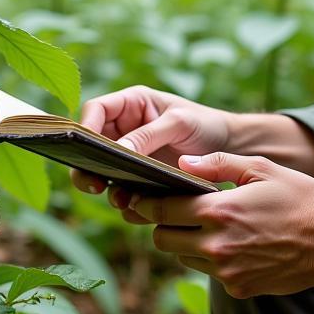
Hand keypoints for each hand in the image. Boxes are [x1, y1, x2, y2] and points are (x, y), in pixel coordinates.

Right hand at [70, 85, 232, 197]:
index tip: (85, 147)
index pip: (95, 110)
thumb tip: (119, 151)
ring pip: (101, 171)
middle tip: (93, 183)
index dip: (85, 127)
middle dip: (86, 165)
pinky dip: (124, 201)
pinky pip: (121, 190)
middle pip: (90, 146)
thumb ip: (149, 134)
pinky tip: (135, 208)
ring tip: (120, 198)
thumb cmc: (204, 123)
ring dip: (104, 186)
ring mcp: (130, 155)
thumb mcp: (179, 122)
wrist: (228, 148)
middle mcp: (125, 129)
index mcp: (131, 105)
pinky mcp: (139, 178)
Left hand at [128, 151, 313, 297]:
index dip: (146, 203)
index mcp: (218, 211)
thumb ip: (217, 163)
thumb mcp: (261, 168)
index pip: (161, 211)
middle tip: (176, 211)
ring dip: (187, 242)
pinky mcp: (238, 288)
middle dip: (163, 224)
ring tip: (210, 225)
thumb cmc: (299, 197)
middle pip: (163, 240)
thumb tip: (183, 162)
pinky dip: (213, 259)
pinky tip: (236, 243)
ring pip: (183, 258)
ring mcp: (226, 271)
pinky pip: (210, 273)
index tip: (140, 197)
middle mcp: (216, 246)